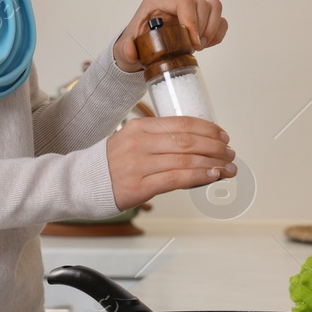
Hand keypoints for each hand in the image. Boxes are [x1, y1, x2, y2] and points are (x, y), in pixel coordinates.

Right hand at [106, 115, 234, 209]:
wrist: (81, 183)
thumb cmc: (112, 164)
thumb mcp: (132, 141)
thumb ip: (160, 141)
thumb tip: (198, 147)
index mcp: (139, 127)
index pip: (181, 123)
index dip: (207, 129)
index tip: (223, 136)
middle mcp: (139, 143)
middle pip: (187, 141)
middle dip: (215, 147)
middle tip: (230, 153)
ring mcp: (138, 165)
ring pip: (185, 160)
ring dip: (213, 164)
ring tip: (228, 168)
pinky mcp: (138, 187)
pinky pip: (175, 179)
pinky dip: (198, 176)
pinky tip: (212, 176)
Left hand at [113, 0, 226, 72]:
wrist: (141, 51)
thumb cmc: (134, 44)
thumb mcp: (124, 50)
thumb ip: (125, 51)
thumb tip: (130, 51)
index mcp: (157, 2)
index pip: (183, 2)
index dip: (192, 21)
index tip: (193, 42)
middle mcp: (174, 1)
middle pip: (202, 4)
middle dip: (202, 29)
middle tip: (195, 47)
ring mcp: (189, 9)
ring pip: (213, 7)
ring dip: (212, 29)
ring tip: (200, 45)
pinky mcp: (199, 18)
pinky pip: (219, 19)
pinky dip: (217, 33)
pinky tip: (205, 44)